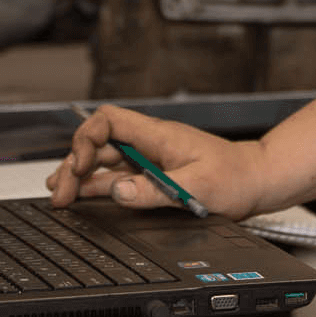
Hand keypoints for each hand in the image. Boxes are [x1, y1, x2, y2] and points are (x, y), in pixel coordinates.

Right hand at [45, 104, 268, 218]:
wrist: (256, 181)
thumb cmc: (235, 178)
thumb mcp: (197, 188)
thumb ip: (156, 191)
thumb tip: (118, 191)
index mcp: (158, 136)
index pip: (109, 121)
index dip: (86, 138)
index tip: (78, 166)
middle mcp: (149, 143)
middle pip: (99, 142)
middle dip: (74, 164)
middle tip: (60, 192)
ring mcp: (149, 158)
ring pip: (103, 159)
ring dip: (79, 175)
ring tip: (58, 195)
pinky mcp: (152, 174)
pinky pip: (116, 175)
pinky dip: (96, 185)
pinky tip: (81, 196)